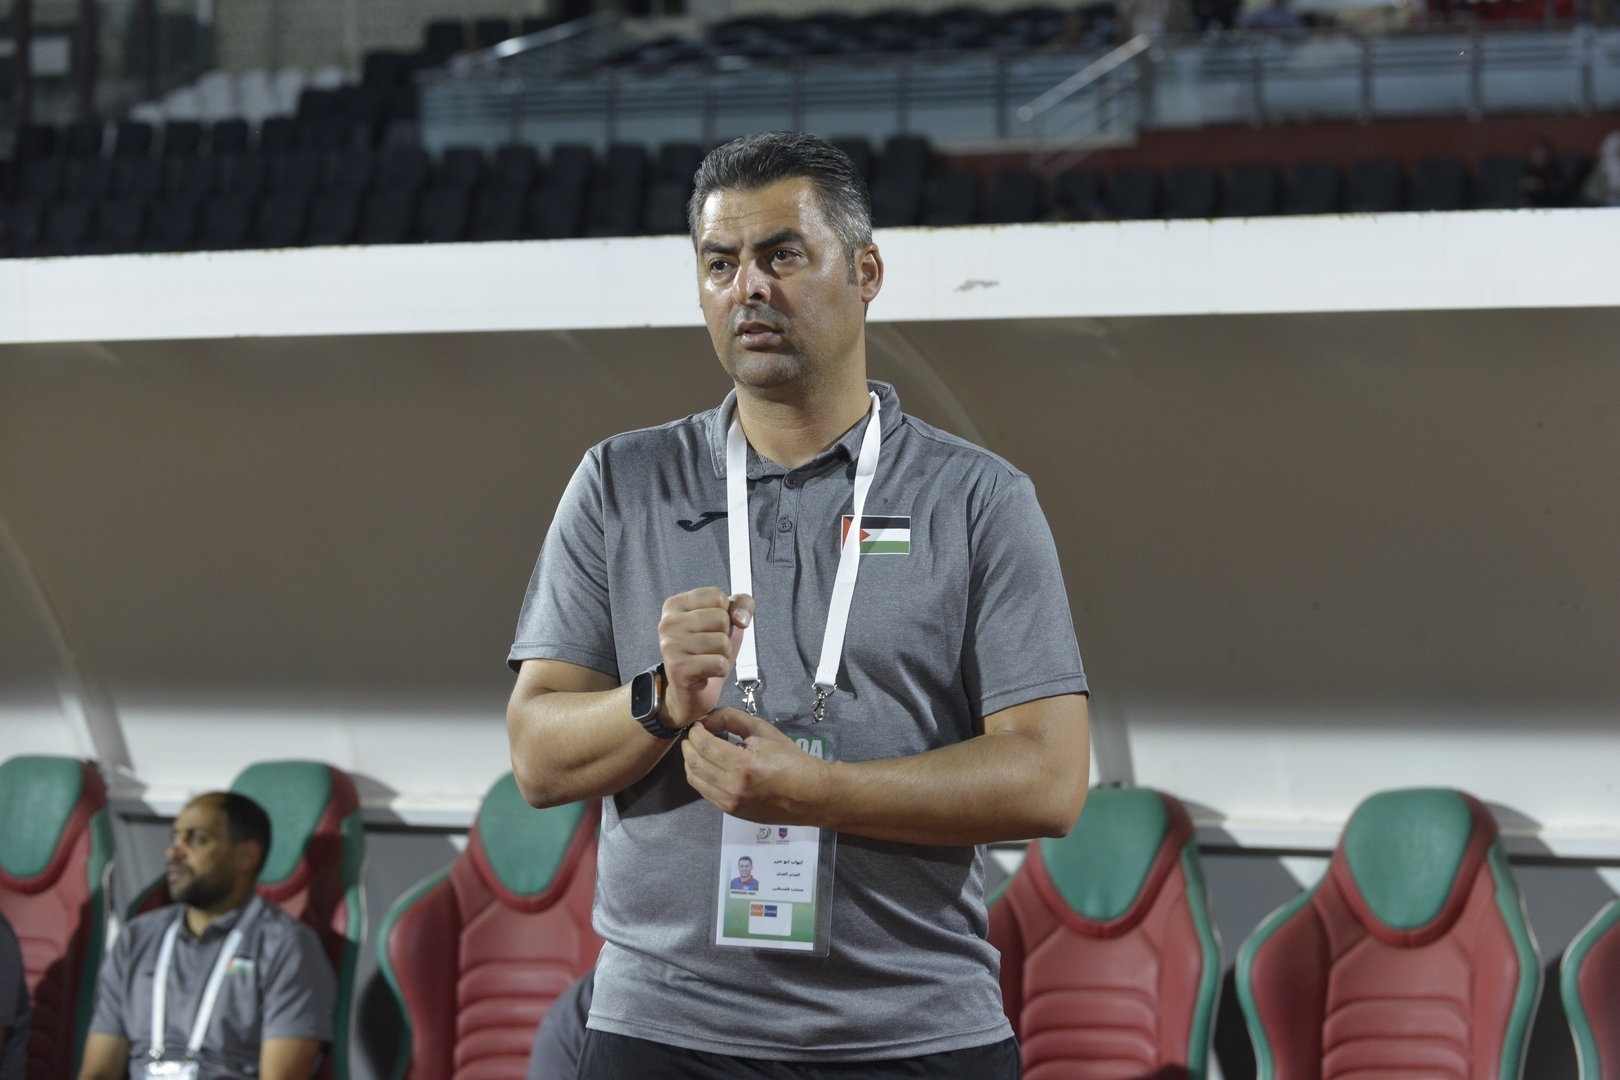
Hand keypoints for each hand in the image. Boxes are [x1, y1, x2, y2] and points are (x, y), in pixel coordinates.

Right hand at [657, 588, 753, 727]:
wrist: (691, 692)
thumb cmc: (707, 653)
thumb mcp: (727, 622)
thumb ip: (741, 605)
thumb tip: (741, 618)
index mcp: (676, 604)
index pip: (717, 596)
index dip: (726, 614)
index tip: (712, 628)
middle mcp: (668, 622)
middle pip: (721, 618)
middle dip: (725, 636)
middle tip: (709, 648)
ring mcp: (671, 645)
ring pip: (722, 642)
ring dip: (723, 655)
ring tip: (708, 659)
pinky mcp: (678, 668)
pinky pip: (719, 663)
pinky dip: (721, 670)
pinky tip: (706, 672)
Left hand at [682, 709, 830, 822]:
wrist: (809, 795)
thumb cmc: (790, 760)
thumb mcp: (764, 731)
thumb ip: (732, 719)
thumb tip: (707, 720)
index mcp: (742, 765)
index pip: (704, 745)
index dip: (695, 732)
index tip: (696, 725)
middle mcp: (732, 787)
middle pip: (694, 764)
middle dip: (688, 746)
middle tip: (692, 736)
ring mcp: (730, 803)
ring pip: (695, 781)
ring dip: (690, 762)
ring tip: (696, 750)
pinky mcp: (731, 812)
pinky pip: (704, 792)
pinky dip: (699, 777)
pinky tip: (707, 766)